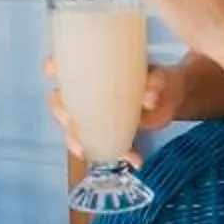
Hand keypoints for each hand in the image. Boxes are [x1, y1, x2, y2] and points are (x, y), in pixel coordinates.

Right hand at [45, 59, 184, 166]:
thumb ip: (155, 84)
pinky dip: (117, 154)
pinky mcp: (110, 134)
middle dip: (61, 113)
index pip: (65, 65)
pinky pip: (103, 147)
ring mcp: (96, 116)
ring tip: (87, 150)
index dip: (53, 66)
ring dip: (77, 141)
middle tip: (72, 121)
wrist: (171, 100)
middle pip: (60, 102)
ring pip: (74, 128)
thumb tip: (148, 96)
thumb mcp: (159, 78)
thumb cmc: (158, 80)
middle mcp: (88, 93)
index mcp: (95, 70)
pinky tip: (134, 159)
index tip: (52, 70)